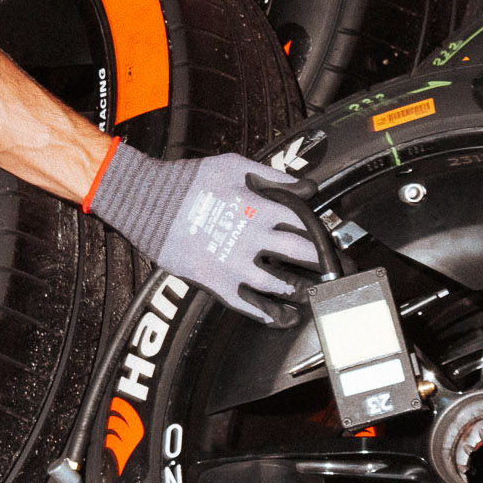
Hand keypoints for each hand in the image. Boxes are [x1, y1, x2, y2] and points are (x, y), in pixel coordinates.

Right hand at [86, 145, 320, 324]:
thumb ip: (273, 177)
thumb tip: (307, 186)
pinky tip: (279, 316)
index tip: (331, 239)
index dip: (322, 231)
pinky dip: (266, 313)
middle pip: (302, 255)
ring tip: (313, 295)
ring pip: (280, 285)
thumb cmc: (188, 182)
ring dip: (300, 291)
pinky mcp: (216, 281)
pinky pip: (247, 304)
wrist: (146, 202)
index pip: (305, 223)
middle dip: (324, 263)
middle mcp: (252, 238)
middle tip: (336, 270)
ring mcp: (234, 264)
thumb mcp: (234, 166)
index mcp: (259, 208)